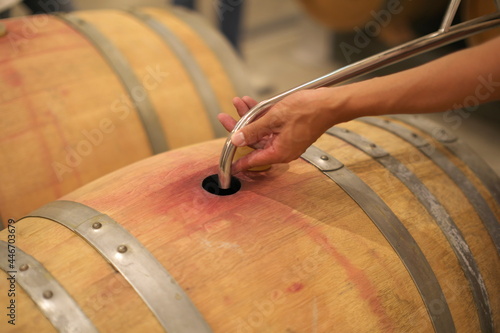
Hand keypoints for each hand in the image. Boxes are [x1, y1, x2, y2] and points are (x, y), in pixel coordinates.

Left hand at [217, 88, 340, 173]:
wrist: (329, 103)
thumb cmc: (308, 111)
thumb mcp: (274, 118)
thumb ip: (253, 130)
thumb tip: (237, 140)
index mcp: (279, 152)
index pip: (252, 160)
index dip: (237, 161)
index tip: (227, 165)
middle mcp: (282, 149)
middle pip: (254, 142)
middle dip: (239, 127)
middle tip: (225, 118)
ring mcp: (286, 140)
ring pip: (261, 131)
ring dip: (249, 117)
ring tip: (238, 103)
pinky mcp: (289, 130)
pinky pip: (270, 125)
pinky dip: (261, 115)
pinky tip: (251, 103)